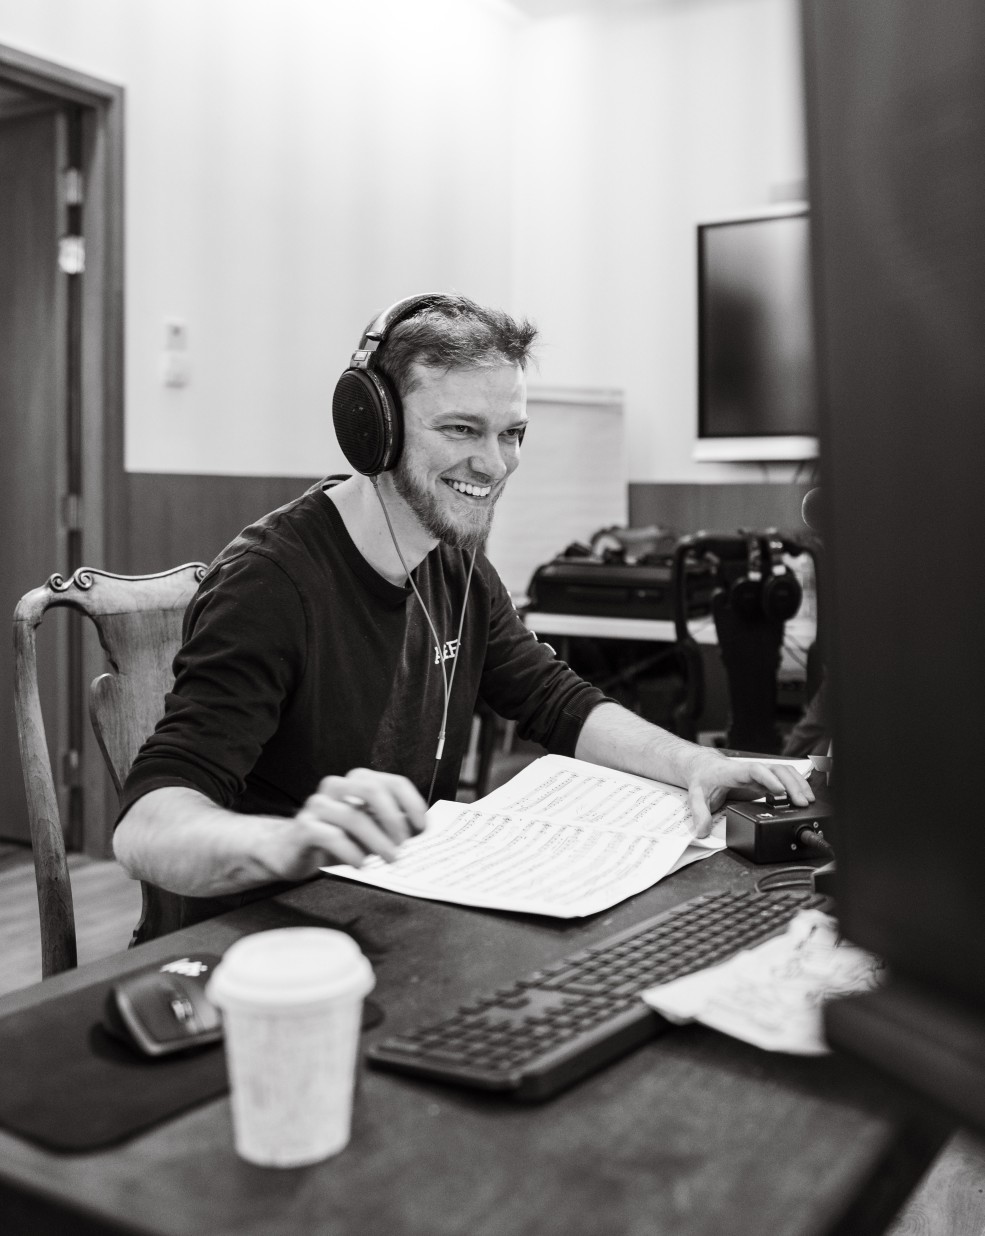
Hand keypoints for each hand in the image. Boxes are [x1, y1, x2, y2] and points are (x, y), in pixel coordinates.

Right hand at [288, 768, 427, 871]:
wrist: (290, 851)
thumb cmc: (336, 839)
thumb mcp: (370, 831)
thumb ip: (393, 826)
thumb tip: (421, 828)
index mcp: (357, 782)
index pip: (392, 782)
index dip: (412, 803)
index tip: (422, 827)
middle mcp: (336, 787)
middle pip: (372, 789)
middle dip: (393, 819)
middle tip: (403, 845)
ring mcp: (317, 805)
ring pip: (352, 816)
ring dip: (377, 841)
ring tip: (390, 859)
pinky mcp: (303, 827)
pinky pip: (331, 836)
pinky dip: (351, 852)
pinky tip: (361, 865)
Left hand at [684, 751, 814, 839]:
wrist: (704, 768)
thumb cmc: (703, 778)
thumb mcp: (696, 796)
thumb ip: (699, 814)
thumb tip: (702, 832)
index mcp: (733, 772)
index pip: (755, 771)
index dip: (769, 779)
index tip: (780, 791)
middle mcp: (749, 771)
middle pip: (776, 770)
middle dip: (791, 784)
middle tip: (802, 802)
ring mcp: (758, 775)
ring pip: (783, 772)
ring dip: (797, 784)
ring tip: (808, 801)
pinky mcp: (763, 781)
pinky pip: (783, 779)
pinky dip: (795, 786)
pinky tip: (802, 798)